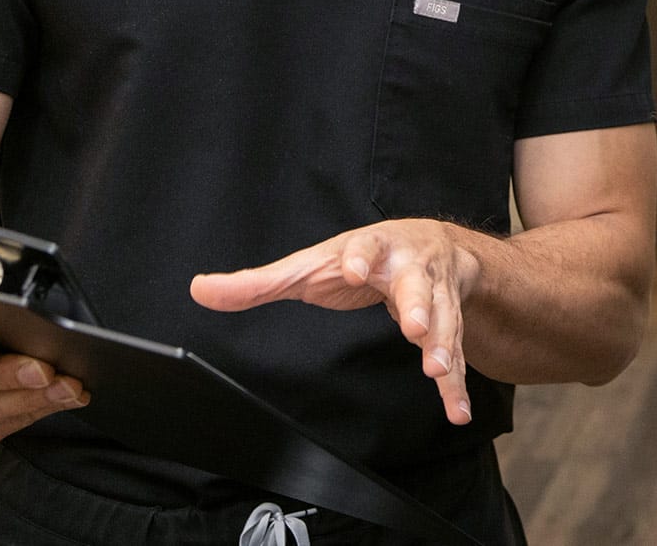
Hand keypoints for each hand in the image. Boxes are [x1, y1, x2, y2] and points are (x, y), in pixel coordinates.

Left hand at [191, 221, 481, 425]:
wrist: (432, 243)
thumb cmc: (362, 257)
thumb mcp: (311, 263)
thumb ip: (259, 281)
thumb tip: (199, 289)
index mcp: (373, 247)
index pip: (366, 247)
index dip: (361, 257)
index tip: (353, 269)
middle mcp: (411, 267)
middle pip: (417, 284)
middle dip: (418, 305)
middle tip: (413, 328)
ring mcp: (435, 295)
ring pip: (443, 319)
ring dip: (442, 344)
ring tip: (437, 371)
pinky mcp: (450, 322)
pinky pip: (456, 354)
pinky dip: (456, 384)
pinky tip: (456, 411)